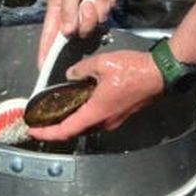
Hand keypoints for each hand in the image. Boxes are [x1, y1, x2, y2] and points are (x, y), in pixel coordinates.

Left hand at [27, 50, 163, 141]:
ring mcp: (114, 119)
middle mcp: (104, 121)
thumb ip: (81, 69)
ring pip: (87, 123)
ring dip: (72, 119)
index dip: (47, 133)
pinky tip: (81, 99)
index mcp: (96, 111)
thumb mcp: (102, 63)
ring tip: (58, 108)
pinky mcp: (121, 113)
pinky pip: (98, 118)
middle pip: (75, 129)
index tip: (33, 130)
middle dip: (57, 126)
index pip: (66, 130)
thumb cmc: (134, 70)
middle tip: (42, 119)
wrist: (161, 73)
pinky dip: (85, 112)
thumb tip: (71, 74)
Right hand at [37, 0, 120, 67]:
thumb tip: (67, 31)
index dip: (46, 51)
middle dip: (88, 17)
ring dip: (101, 1)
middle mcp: (73, 10)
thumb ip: (68, 9)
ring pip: (98, 21)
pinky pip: (109, 9)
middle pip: (81, 30)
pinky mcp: (103, 3)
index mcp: (58, 6)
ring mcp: (89, 7)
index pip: (50, 34)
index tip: (43, 67)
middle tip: (89, 1)